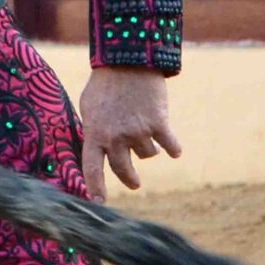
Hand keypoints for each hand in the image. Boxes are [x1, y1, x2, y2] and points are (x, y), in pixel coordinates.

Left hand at [78, 66, 181, 199]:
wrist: (129, 59)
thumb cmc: (105, 84)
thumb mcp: (89, 108)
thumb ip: (94, 131)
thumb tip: (95, 150)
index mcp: (95, 135)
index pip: (92, 169)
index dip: (96, 188)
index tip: (100, 204)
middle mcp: (115, 138)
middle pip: (124, 170)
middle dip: (130, 179)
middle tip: (135, 183)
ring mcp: (138, 132)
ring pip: (148, 155)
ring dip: (148, 148)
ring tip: (146, 137)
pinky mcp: (159, 123)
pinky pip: (170, 146)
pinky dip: (173, 148)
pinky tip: (174, 150)